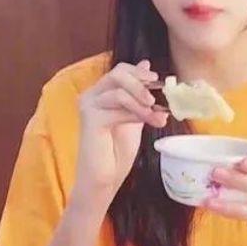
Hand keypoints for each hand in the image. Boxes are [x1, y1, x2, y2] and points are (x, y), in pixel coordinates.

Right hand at [71, 59, 168, 210]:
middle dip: (141, 85)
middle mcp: (91, 96)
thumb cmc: (116, 152)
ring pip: (119, 90)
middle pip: (118, 74)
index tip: (157, 81)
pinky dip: (137, 113)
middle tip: (155, 100)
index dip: (140, 73)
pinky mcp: (91, 119)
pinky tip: (149, 123)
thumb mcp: (134, 117)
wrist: (104, 178)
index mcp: (100, 93)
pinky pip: (118, 108)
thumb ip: (139, 96)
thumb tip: (147, 67)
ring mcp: (88, 106)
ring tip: (157, 118)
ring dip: (143, 104)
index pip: (120, 70)